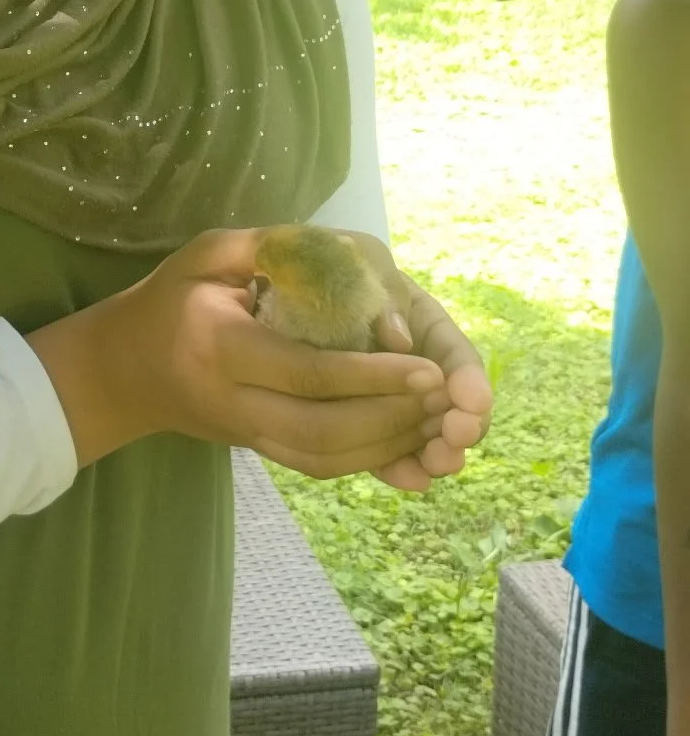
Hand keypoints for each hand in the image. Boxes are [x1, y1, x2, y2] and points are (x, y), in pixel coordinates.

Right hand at [28, 227, 447, 478]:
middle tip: (446, 400)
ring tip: (439, 423)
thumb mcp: (207, 253)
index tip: (428, 370)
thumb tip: (349, 257)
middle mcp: (234, 403)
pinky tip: (410, 446)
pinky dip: (369, 463)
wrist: (123, 371)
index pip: (306, 373)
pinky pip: (319, 468)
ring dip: (389, 446)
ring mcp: (247, 436)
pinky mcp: (260, 451)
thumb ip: (273, 246)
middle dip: (392, 419)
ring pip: (326, 459)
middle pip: (323, 430)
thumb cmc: (170, 300)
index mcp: (222, 348)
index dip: (371, 376)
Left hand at [330, 233, 492, 492]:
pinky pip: (378, 447)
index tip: (472, 401)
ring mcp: (384, 394)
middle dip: (461, 421)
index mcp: (417, 319)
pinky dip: (394, 463)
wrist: (263, 286)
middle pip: (447, 399)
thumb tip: (398, 335)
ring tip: (435, 465)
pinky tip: (410, 479)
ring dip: (432, 449)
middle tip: (456, 439)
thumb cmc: (310, 261)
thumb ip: (374, 285)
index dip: (468, 377)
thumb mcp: (346, 256)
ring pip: (418, 430)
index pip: (453, 351)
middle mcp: (408, 361)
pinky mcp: (353, 420)